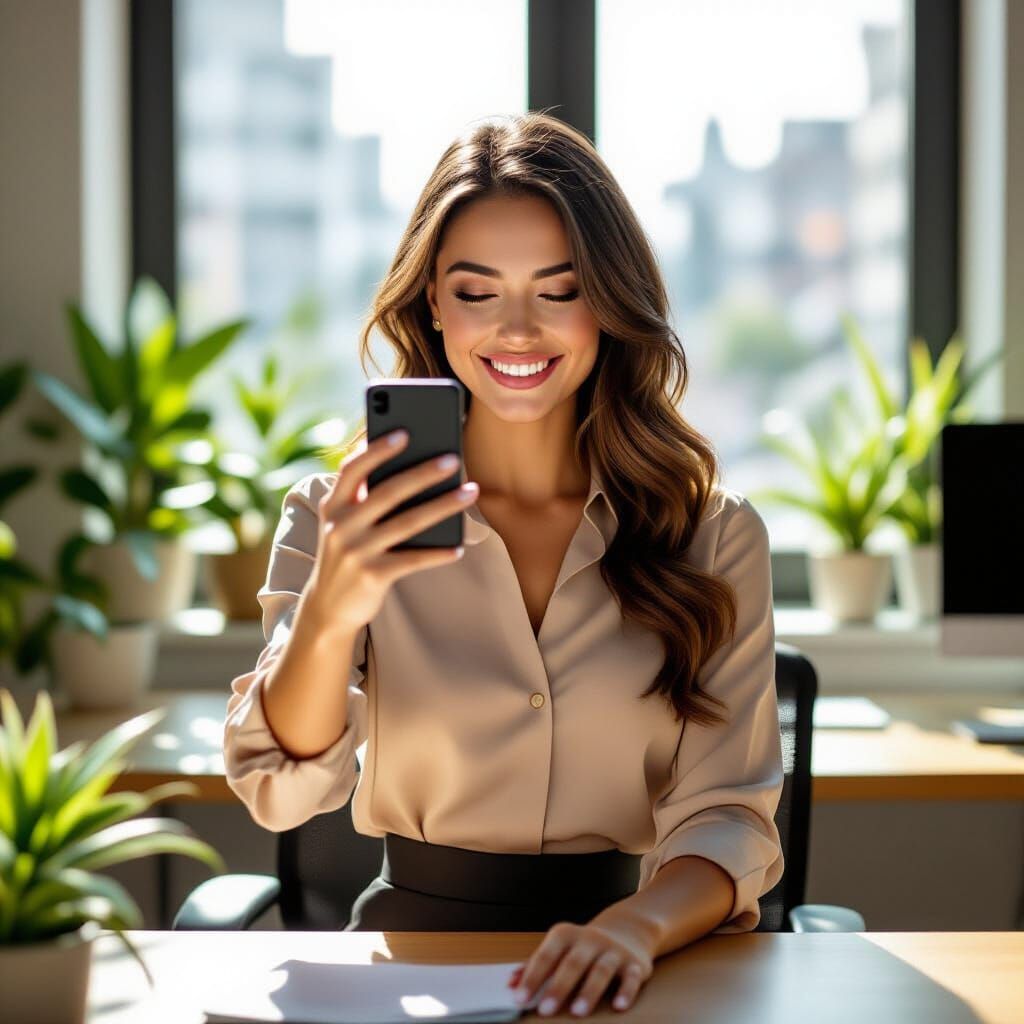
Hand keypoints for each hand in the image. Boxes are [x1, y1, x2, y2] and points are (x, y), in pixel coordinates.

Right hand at [301, 429, 477, 636]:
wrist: (327, 608)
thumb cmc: (347, 554)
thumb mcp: (343, 524)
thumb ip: (364, 498)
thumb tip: (412, 469)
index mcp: (333, 505)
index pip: (353, 469)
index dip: (377, 449)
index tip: (404, 433)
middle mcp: (341, 525)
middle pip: (388, 492)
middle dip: (424, 473)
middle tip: (454, 459)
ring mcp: (356, 551)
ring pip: (408, 522)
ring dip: (444, 506)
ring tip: (470, 493)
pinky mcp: (372, 575)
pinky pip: (413, 559)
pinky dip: (438, 553)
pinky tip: (459, 547)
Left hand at [507, 913, 656, 1016]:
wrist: (626, 930)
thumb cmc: (583, 947)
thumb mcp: (559, 949)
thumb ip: (535, 966)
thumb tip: (510, 984)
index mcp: (566, 935)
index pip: (546, 956)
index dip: (532, 977)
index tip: (519, 998)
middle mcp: (590, 940)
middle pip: (573, 963)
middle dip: (558, 987)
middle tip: (545, 1010)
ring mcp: (613, 951)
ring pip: (601, 969)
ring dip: (589, 991)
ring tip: (578, 1011)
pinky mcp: (634, 964)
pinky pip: (631, 978)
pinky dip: (626, 991)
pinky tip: (619, 1007)